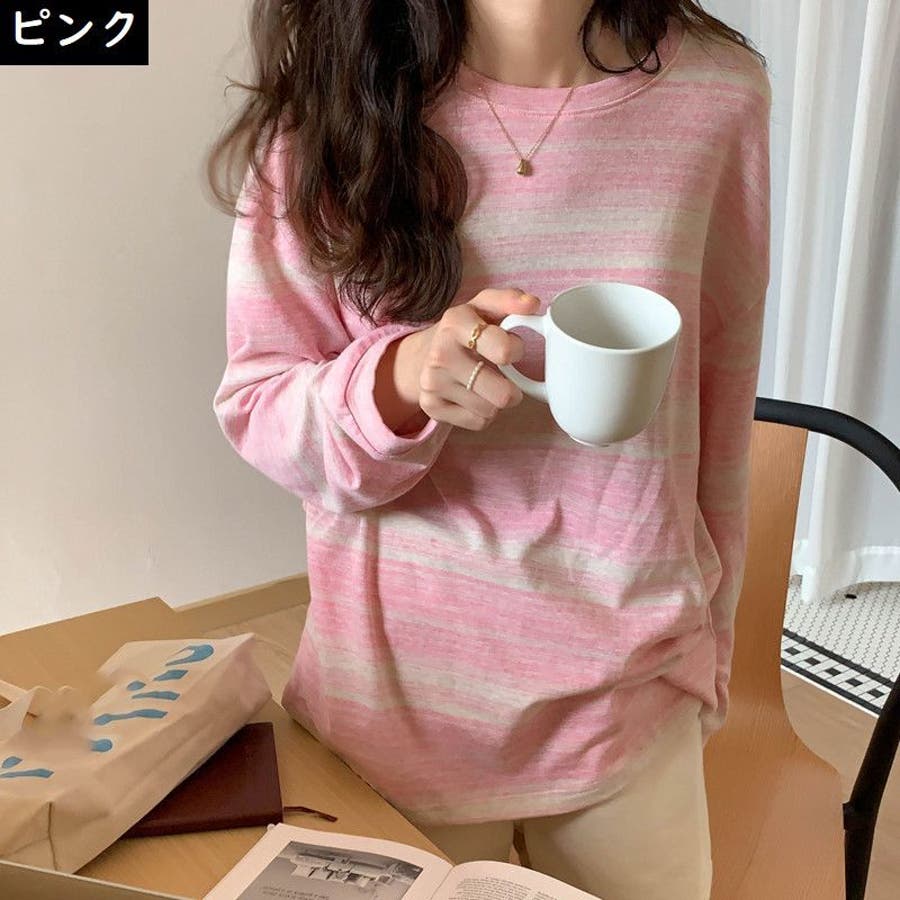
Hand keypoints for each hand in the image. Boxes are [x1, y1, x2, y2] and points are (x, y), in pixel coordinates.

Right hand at [397, 288, 540, 430]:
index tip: (510, 349)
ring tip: (485, 385)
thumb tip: (532, 304)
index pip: (505, 351)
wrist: (421, 355)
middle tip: (503, 376)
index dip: (517, 351)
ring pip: (491, 411)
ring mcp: (433, 383)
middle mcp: (440, 354)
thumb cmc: (464, 330)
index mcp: (455, 323)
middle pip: (502, 395)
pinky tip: (472, 397)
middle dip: (512, 389)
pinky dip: (482, 414)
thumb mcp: (483, 307)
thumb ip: (509, 301)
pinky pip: (478, 423)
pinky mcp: (431, 407)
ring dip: (495, 401)